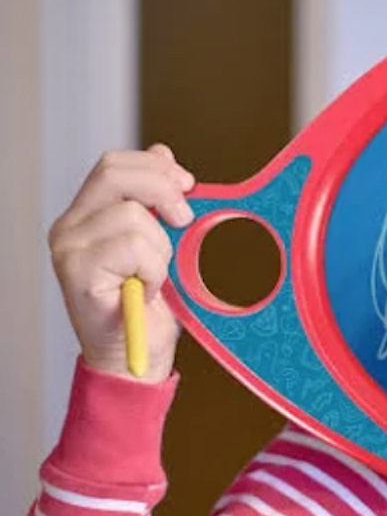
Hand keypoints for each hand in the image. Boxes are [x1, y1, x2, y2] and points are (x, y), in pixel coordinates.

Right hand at [48, 145, 195, 381]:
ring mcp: (69, 248)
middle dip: (162, 189)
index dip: (155, 167)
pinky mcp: (77, 271)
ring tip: (155, 276)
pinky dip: (155, 268)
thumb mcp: (161, 244)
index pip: (114, 164)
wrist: (134, 361)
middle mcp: (69, 227)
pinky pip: (133, 247)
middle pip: (115, 172)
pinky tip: (147, 290)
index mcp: (87, 215)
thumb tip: (164, 154)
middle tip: (186, 219)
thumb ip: (156, 202)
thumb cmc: (149, 306)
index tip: (188, 185)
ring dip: (161, 247)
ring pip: (132, 214)